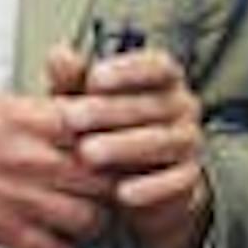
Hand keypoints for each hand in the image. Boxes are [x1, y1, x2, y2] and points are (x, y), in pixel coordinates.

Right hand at [0, 94, 114, 247]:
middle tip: (115, 183)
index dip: (123, 140)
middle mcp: (33, 158)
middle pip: (107, 177)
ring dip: (95, 217)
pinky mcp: (2, 233)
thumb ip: (45, 110)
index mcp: (33, 118)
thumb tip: (83, 111)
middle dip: (116, 182)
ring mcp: (20, 198)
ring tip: (89, 211)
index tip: (127, 145)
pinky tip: (61, 237)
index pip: (105, 129)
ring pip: (91, 218)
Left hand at [55, 45, 210, 247]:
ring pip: (166, 141)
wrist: (132, 181)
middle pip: (155, 103)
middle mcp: (182, 106)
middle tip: (73, 119)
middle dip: (111, 111)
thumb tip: (58, 55)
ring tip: (87, 154)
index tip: (93, 79)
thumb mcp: (85, 103)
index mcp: (163, 80)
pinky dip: (151, 188)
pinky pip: (177, 181)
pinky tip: (121, 193)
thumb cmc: (106, 130)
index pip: (158, 65)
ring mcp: (189, 142)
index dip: (128, 70)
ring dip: (126, 147)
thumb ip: (72, 80)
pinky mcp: (189, 177)